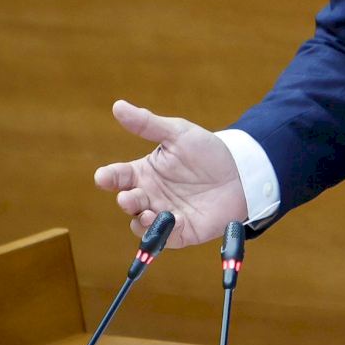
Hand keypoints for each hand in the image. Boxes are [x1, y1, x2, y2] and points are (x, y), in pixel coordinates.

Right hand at [94, 99, 248, 247]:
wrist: (241, 172)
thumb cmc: (207, 151)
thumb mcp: (178, 133)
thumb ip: (148, 124)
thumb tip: (117, 105)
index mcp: (144, 173)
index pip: (118, 176)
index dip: (108, 177)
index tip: (103, 177)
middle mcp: (150, 196)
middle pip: (128, 202)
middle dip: (126, 201)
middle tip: (129, 197)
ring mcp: (164, 215)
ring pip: (141, 224)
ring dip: (141, 221)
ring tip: (148, 213)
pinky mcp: (182, 232)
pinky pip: (166, 239)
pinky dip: (164, 234)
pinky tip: (171, 223)